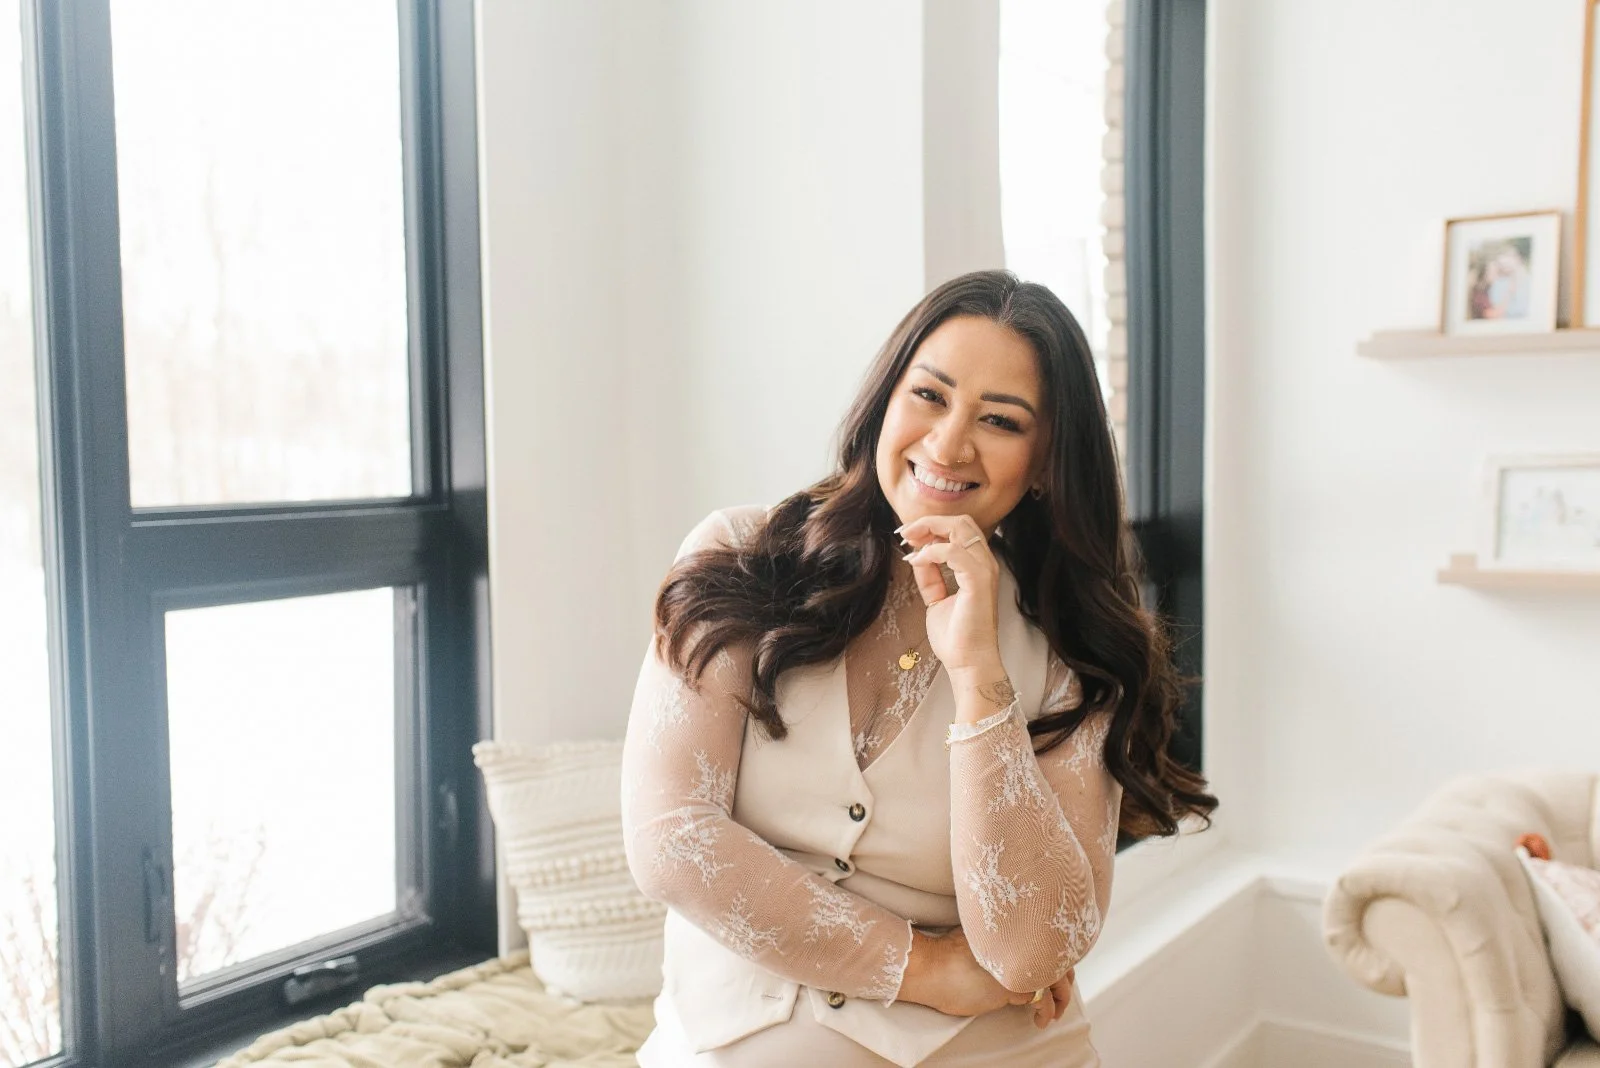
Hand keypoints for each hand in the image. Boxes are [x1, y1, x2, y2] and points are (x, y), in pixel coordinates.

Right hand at [897, 927, 1071, 1024]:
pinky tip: (1039, 1020)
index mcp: (1012, 930)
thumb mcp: (980, 943)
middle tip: (1062, 999)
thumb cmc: (946, 958)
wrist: (929, 968)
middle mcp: (1019, 943)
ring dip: (1060, 1001)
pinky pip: (1041, 1000)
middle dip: (1065, 983)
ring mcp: (1017, 962)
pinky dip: (1046, 1012)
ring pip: (1055, 981)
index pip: (1050, 942)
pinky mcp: (1013, 985)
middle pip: (1060, 960)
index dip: (1059, 960)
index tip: (1058, 975)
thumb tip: (1019, 959)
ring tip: (1053, 1014)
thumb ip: (1002, 946)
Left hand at [898, 514, 1001, 674]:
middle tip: (905, 533)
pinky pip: (954, 551)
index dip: (932, 526)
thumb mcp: (936, 599)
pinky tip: (917, 560)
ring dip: (929, 530)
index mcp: (978, 566)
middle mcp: (985, 564)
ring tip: (909, 542)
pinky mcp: (978, 581)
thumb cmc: (956, 636)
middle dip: (930, 521)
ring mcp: (984, 570)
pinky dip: (932, 551)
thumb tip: (916, 556)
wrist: (968, 662)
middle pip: (961, 522)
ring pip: (960, 528)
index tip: (907, 535)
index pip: (959, 529)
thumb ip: (930, 576)